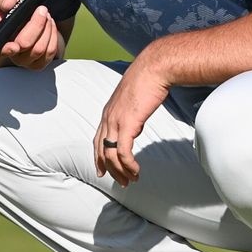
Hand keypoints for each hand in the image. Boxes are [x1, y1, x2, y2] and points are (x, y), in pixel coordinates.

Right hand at [0, 0, 62, 69]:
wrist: (25, 18)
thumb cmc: (12, 9)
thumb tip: (9, 4)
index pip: (0, 50)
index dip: (7, 49)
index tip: (14, 46)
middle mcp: (11, 54)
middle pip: (26, 44)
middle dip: (37, 24)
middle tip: (41, 9)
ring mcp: (26, 61)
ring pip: (40, 48)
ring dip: (47, 28)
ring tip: (46, 15)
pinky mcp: (40, 63)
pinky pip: (51, 51)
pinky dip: (53, 35)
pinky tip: (50, 25)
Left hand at [94, 56, 170, 187]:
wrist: (154, 69)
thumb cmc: (148, 81)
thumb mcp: (134, 100)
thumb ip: (131, 115)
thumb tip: (135, 126)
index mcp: (108, 112)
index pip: (98, 140)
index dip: (99, 158)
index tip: (103, 171)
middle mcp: (108, 118)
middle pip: (101, 151)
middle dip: (110, 169)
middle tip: (121, 182)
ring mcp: (115, 121)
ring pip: (111, 155)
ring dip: (121, 171)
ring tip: (132, 180)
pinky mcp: (127, 124)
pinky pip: (122, 151)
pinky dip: (128, 164)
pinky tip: (136, 171)